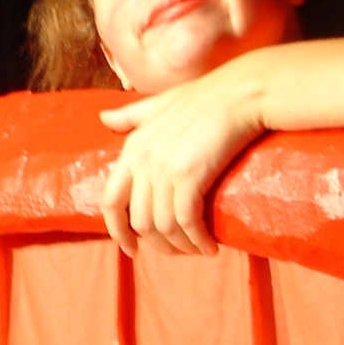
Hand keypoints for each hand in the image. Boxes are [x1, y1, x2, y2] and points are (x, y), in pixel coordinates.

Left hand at [98, 69, 262, 257]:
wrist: (240, 93)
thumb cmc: (204, 97)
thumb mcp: (158, 103)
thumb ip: (131, 115)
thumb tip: (103, 118)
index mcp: (132, 147)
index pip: (110, 202)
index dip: (117, 231)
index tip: (131, 249)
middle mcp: (142, 160)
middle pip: (138, 221)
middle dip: (158, 244)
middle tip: (179, 251)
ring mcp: (163, 169)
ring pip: (163, 226)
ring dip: (181, 246)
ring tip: (198, 249)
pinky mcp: (189, 176)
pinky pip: (186, 222)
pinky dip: (198, 240)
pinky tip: (211, 246)